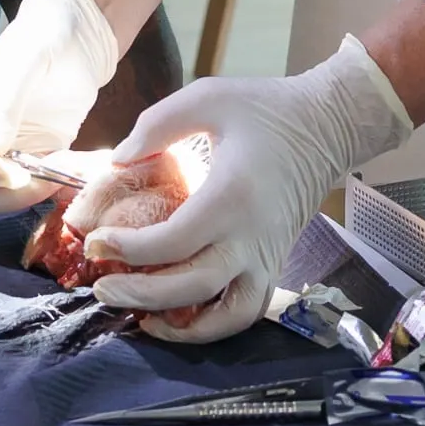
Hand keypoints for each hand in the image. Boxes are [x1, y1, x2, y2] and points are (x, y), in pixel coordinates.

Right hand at [0, 0, 119, 200]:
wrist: (82, 37)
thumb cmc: (46, 35)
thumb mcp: (26, 57)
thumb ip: (4, 99)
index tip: (4, 172)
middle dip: (5, 193)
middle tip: (42, 176)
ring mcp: (7, 154)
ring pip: (6, 198)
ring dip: (33, 194)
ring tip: (64, 168)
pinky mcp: (38, 159)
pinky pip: (37, 188)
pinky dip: (56, 187)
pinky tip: (75, 168)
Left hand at [78, 38, 412, 341]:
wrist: (329, 126)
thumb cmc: (267, 109)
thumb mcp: (209, 97)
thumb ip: (158, 125)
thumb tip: (118, 161)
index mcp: (232, 195)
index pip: (173, 240)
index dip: (128, 249)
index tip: (96, 240)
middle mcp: (252, 236)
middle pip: (193, 285)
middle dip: (140, 294)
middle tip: (101, 287)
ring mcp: (267, 257)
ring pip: (225, 316)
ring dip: (180, 327)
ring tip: (139, 319)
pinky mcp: (273, 266)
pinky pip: (244, 313)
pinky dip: (212, 328)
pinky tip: (176, 319)